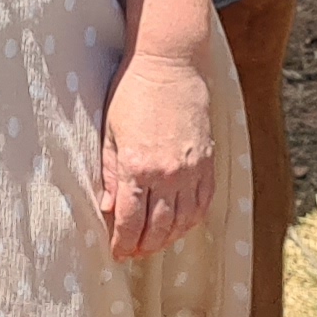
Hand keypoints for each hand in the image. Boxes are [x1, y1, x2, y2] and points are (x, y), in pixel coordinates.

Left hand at [97, 48, 214, 259]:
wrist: (170, 63)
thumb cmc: (132, 92)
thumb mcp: (110, 131)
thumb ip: (110, 173)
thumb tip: (108, 209)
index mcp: (137, 166)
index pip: (130, 220)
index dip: (122, 242)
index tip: (116, 253)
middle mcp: (168, 174)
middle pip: (158, 228)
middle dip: (143, 247)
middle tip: (132, 253)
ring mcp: (192, 170)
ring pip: (183, 222)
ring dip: (168, 239)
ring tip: (153, 244)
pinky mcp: (208, 162)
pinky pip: (203, 204)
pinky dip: (191, 221)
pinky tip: (179, 225)